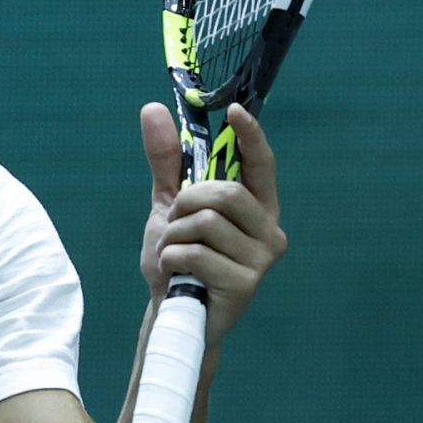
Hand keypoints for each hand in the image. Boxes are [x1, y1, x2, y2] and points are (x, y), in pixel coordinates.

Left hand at [139, 100, 286, 342]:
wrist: (171, 313)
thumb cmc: (178, 259)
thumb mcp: (168, 206)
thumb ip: (166, 162)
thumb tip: (152, 109)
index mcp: (257, 208)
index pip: (262, 165)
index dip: (251, 137)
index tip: (235, 111)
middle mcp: (270, 230)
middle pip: (223, 193)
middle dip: (184, 205)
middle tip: (174, 226)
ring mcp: (262, 258)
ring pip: (204, 223)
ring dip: (172, 237)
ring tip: (174, 255)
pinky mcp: (246, 283)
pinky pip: (193, 253)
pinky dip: (170, 259)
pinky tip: (176, 274)